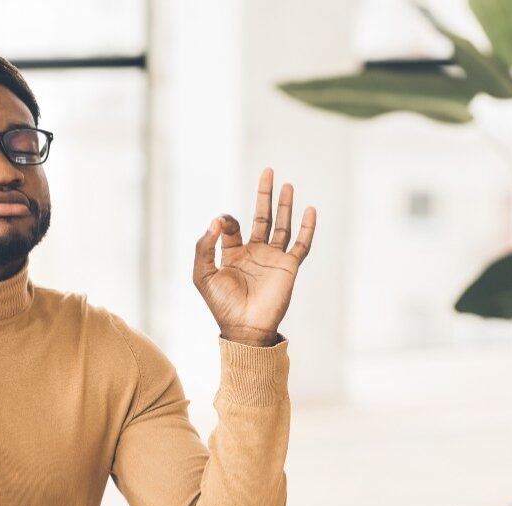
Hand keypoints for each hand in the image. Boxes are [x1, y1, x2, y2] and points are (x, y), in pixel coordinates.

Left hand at [193, 168, 316, 345]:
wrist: (244, 328)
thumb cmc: (221, 305)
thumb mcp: (202, 274)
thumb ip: (204, 246)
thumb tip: (217, 221)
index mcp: (233, 254)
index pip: (232, 226)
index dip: (226, 220)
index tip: (222, 224)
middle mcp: (255, 253)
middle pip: (262, 217)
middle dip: (264, 195)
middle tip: (268, 172)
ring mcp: (273, 259)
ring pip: (282, 226)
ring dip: (284, 205)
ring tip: (287, 184)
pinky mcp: (288, 267)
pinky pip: (301, 244)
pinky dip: (307, 228)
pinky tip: (310, 210)